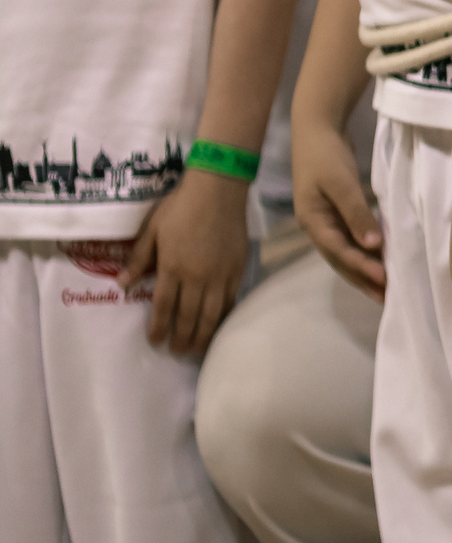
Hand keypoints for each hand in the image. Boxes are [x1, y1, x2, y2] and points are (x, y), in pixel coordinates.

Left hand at [124, 169, 249, 352]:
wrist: (218, 190)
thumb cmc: (180, 207)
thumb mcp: (151, 230)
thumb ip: (138, 259)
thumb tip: (122, 285)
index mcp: (172, 268)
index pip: (163, 307)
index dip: (158, 328)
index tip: (155, 342)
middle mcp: (197, 277)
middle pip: (189, 316)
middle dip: (182, 338)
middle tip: (177, 352)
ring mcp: (220, 275)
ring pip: (212, 314)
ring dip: (204, 335)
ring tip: (198, 349)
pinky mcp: (238, 269)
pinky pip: (231, 299)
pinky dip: (224, 316)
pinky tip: (220, 325)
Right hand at [294, 120, 386, 297]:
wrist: (317, 130)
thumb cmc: (326, 155)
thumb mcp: (341, 183)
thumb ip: (356, 213)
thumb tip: (373, 245)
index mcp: (313, 221)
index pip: (339, 252)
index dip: (361, 267)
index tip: (384, 280)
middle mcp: (318, 226)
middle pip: (341, 260)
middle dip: (362, 279)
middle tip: (386, 298)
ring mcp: (327, 220)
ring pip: (346, 253)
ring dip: (365, 269)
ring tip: (386, 288)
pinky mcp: (338, 213)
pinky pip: (352, 239)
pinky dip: (366, 252)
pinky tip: (381, 260)